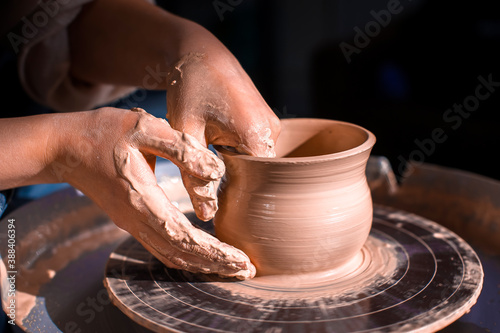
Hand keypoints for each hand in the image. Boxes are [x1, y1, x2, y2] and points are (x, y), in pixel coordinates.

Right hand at [58, 107, 255, 278]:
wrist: (67, 147)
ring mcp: (132, 223)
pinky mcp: (132, 220)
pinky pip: (162, 248)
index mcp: (141, 198)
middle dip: (215, 265)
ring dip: (202, 265)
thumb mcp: (143, 127)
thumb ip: (180, 148)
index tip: (240, 260)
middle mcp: (136, 219)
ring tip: (231, 267)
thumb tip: (214, 170)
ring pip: (170, 256)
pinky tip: (203, 255)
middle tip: (246, 270)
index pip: (183, 237)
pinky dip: (186, 257)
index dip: (213, 252)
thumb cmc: (104, 132)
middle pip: (180, 255)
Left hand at [166, 48, 280, 220]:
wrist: (201, 54)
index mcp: (256, 134)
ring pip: (257, 162)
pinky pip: (256, 148)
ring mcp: (273, 125)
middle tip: (206, 176)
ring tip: (210, 152)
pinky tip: (218, 142)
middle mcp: (273, 131)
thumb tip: (207, 215)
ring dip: (235, 165)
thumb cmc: (190, 88)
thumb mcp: (185, 131)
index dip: (239, 197)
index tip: (217, 201)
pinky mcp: (266, 122)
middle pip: (260, 175)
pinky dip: (238, 153)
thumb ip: (194, 173)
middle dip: (235, 182)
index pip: (260, 184)